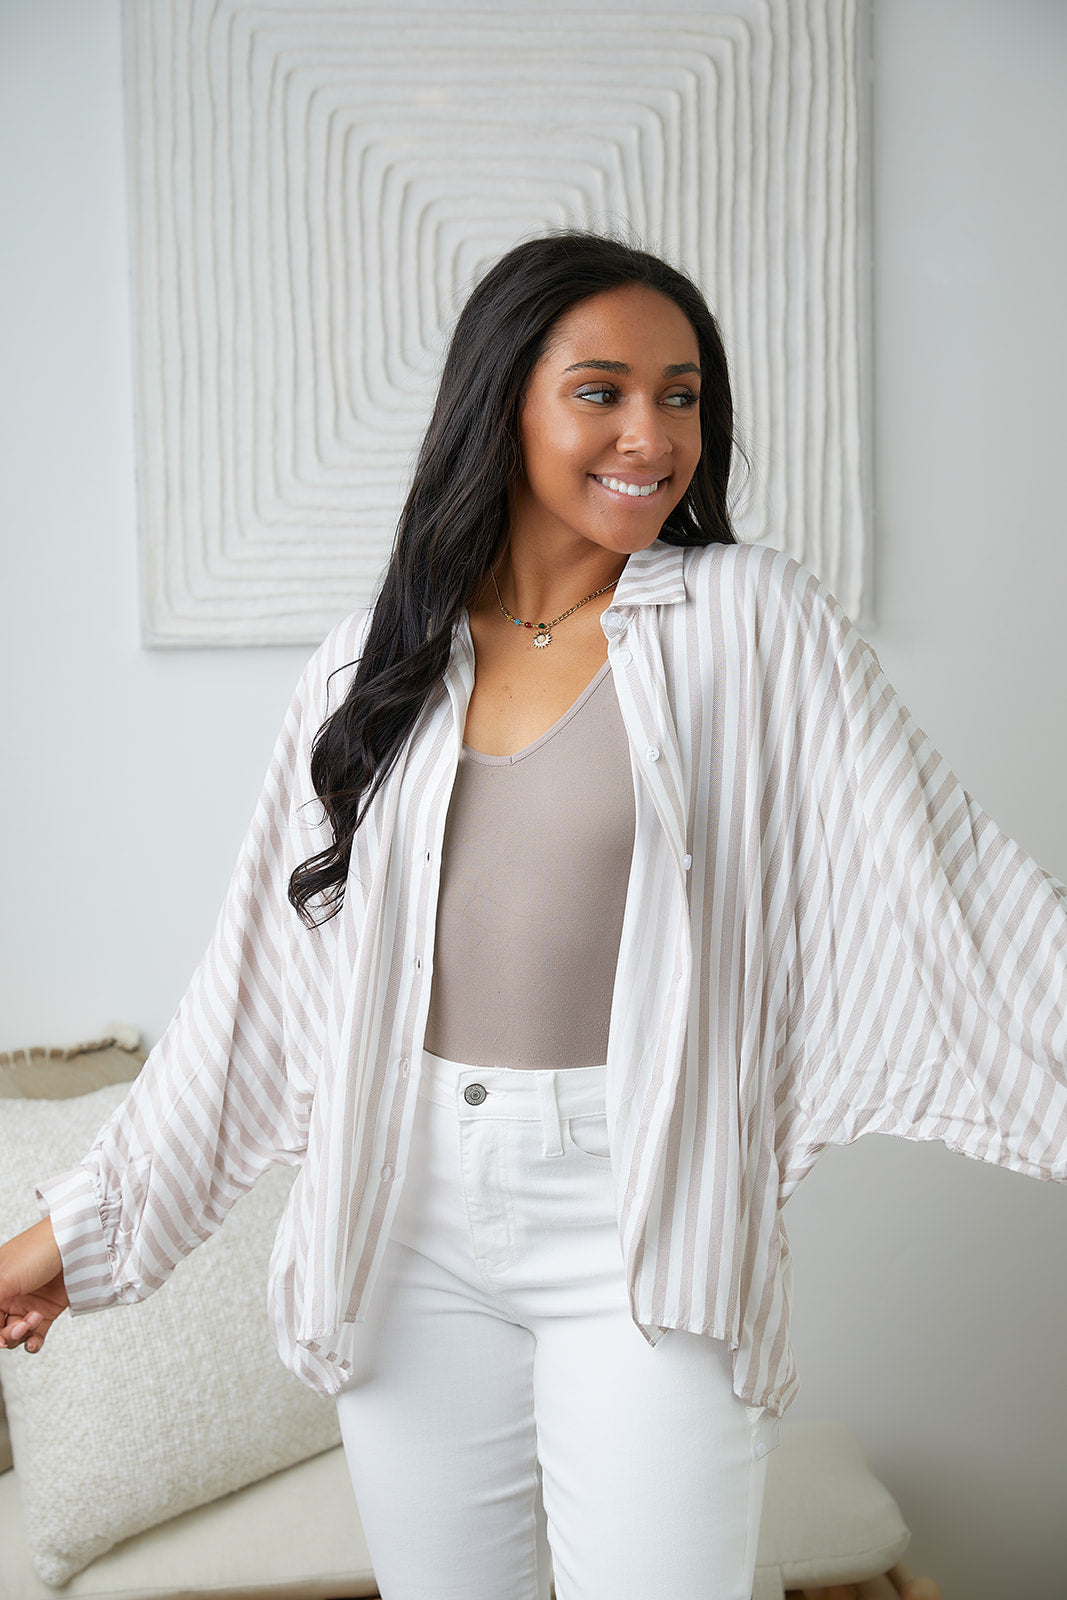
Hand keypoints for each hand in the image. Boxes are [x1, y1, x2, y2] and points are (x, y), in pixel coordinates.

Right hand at [0, 1218, 68, 1353]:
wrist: (75, 1244)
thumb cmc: (37, 1250)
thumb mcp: (5, 1277)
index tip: (0, 1340)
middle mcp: (10, 1296)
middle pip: (0, 1328)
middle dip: (8, 1333)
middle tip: (21, 1325)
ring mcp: (28, 1304)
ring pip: (16, 1334)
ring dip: (22, 1335)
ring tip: (35, 1319)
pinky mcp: (47, 1311)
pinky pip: (34, 1336)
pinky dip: (33, 1343)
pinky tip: (34, 1342)